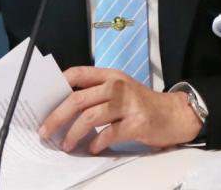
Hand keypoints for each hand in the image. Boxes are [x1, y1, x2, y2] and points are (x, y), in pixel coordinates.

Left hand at [38, 67, 202, 154]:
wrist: (176, 114)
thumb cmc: (144, 104)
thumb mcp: (121, 91)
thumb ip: (98, 94)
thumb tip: (65, 109)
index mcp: (111, 76)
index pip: (78, 73)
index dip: (59, 84)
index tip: (44, 100)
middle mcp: (117, 86)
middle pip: (78, 98)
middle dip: (57, 116)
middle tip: (46, 131)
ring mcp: (128, 104)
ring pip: (90, 116)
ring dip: (73, 133)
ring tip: (66, 144)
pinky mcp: (137, 122)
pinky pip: (109, 133)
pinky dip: (97, 142)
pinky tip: (92, 148)